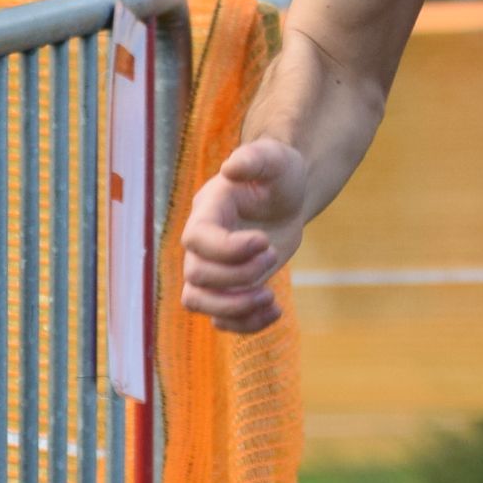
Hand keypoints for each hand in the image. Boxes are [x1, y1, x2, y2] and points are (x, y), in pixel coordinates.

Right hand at [179, 137, 309, 333]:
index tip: (265, 242)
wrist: (285, 197)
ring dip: (234, 309)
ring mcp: (213, 268)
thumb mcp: (275, 160)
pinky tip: (276, 310)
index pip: (198, 241)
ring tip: (270, 298)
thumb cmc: (278, 174)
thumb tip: (231, 168)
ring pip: (198, 302)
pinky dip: (246, 323)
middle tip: (273, 255)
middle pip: (197, 276)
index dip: (228, 250)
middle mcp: (202, 244)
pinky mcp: (229, 288)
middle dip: (238, 276)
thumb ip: (255, 159)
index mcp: (207, 212)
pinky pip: (221, 320)